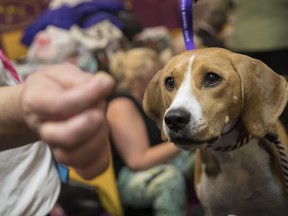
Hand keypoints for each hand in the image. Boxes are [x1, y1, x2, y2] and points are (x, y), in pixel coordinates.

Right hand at [20, 64, 114, 178]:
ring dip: (97, 139)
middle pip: (63, 137)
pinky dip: (100, 160)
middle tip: (99, 111)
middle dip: (88, 123)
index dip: (84, 96)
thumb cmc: (55, 88)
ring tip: (101, 121)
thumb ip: (82, 79)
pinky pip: (88, 170)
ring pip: (75, 156)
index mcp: (37, 102)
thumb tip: (106, 84)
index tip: (104, 83)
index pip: (57, 104)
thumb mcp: (63, 74)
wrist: (43, 108)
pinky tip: (102, 142)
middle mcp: (45, 128)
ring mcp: (58, 147)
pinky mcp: (75, 158)